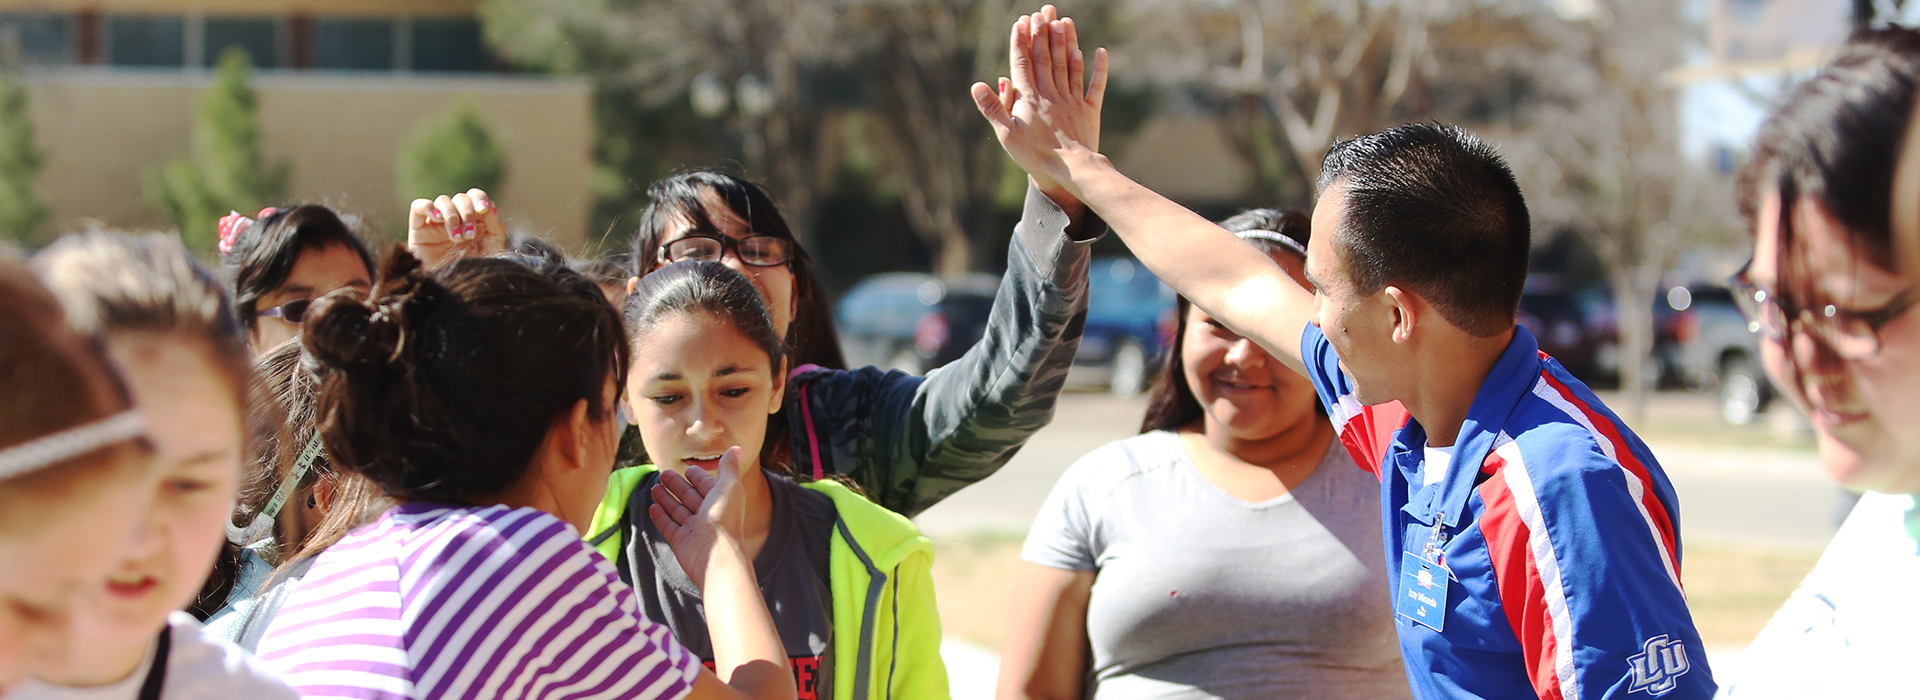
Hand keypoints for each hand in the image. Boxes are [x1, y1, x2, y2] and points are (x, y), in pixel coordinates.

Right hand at [408, 188, 505, 268]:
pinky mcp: (419, 230)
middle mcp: (456, 220)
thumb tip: (490, 206)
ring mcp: (436, 224)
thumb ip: (494, 225)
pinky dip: (428, 206)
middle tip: (469, 234)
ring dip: (452, 215)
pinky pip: (418, 206)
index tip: (484, 210)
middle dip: (467, 212)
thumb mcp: (492, 248)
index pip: (475, 197)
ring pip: (443, 201)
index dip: (479, 198)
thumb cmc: (475, 271)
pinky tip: (437, 219)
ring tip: (457, 238)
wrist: (453, 292)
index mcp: (474, 221)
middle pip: (460, 198)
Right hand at [649, 447, 747, 589]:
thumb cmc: (724, 518)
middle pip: (690, 496)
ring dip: (666, 499)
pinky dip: (661, 517)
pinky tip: (652, 507)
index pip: (707, 485)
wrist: (717, 555)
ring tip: (654, 488)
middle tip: (663, 474)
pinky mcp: (681, 542)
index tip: (687, 468)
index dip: (698, 476)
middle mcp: (708, 515)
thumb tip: (737, 448)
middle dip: (677, 485)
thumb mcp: (729, 486)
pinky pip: (669, 526)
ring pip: (678, 510)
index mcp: (721, 500)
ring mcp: (694, 529)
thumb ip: (729, 466)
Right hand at [972, 6, 1107, 200]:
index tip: (1022, 21)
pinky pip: (1094, 86)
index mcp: (1030, 99)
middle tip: (1043, 11)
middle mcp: (1052, 94)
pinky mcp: (1089, 111)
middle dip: (1044, 33)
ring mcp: (1072, 100)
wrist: (1071, 172)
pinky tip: (1098, 51)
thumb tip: (978, 85)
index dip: (1022, 41)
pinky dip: (1097, 68)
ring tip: (1065, 21)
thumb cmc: (1035, 156)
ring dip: (1067, 42)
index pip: (1024, 63)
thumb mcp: (1006, 135)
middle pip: (1047, 57)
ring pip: (1069, 65)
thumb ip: (993, 108)